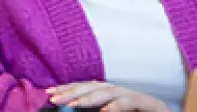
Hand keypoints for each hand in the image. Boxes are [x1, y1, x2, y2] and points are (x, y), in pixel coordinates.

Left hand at [47, 81, 169, 110]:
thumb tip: (70, 109)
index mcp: (108, 93)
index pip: (83, 87)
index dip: (66, 89)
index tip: (48, 93)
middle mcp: (118, 90)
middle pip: (91, 86)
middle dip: (71, 92)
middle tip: (54, 99)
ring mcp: (133, 95)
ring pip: (107, 92)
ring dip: (89, 97)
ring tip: (73, 105)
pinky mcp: (149, 103)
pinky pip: (129, 102)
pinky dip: (116, 106)